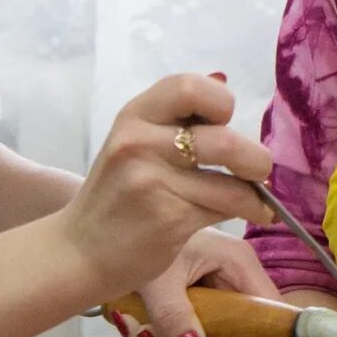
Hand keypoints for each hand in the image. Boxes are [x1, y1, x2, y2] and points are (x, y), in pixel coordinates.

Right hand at [56, 73, 275, 307]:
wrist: (79, 252)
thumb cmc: (117, 194)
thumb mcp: (134, 143)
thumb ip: (174, 118)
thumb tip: (225, 83)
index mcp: (135, 115)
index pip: (189, 86)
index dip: (220, 102)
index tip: (225, 123)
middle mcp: (140, 142)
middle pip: (224, 139)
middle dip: (255, 158)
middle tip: (258, 168)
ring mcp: (153, 182)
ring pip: (232, 183)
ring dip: (255, 194)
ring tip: (257, 200)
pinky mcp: (167, 218)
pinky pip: (224, 209)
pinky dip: (247, 212)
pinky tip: (249, 215)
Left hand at [102, 228, 287, 336]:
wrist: (111, 228)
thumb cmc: (136, 239)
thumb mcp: (156, 280)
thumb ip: (175, 317)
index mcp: (238, 265)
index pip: (276, 316)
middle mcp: (234, 281)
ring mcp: (215, 295)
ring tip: (135, 328)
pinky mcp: (195, 304)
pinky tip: (132, 322)